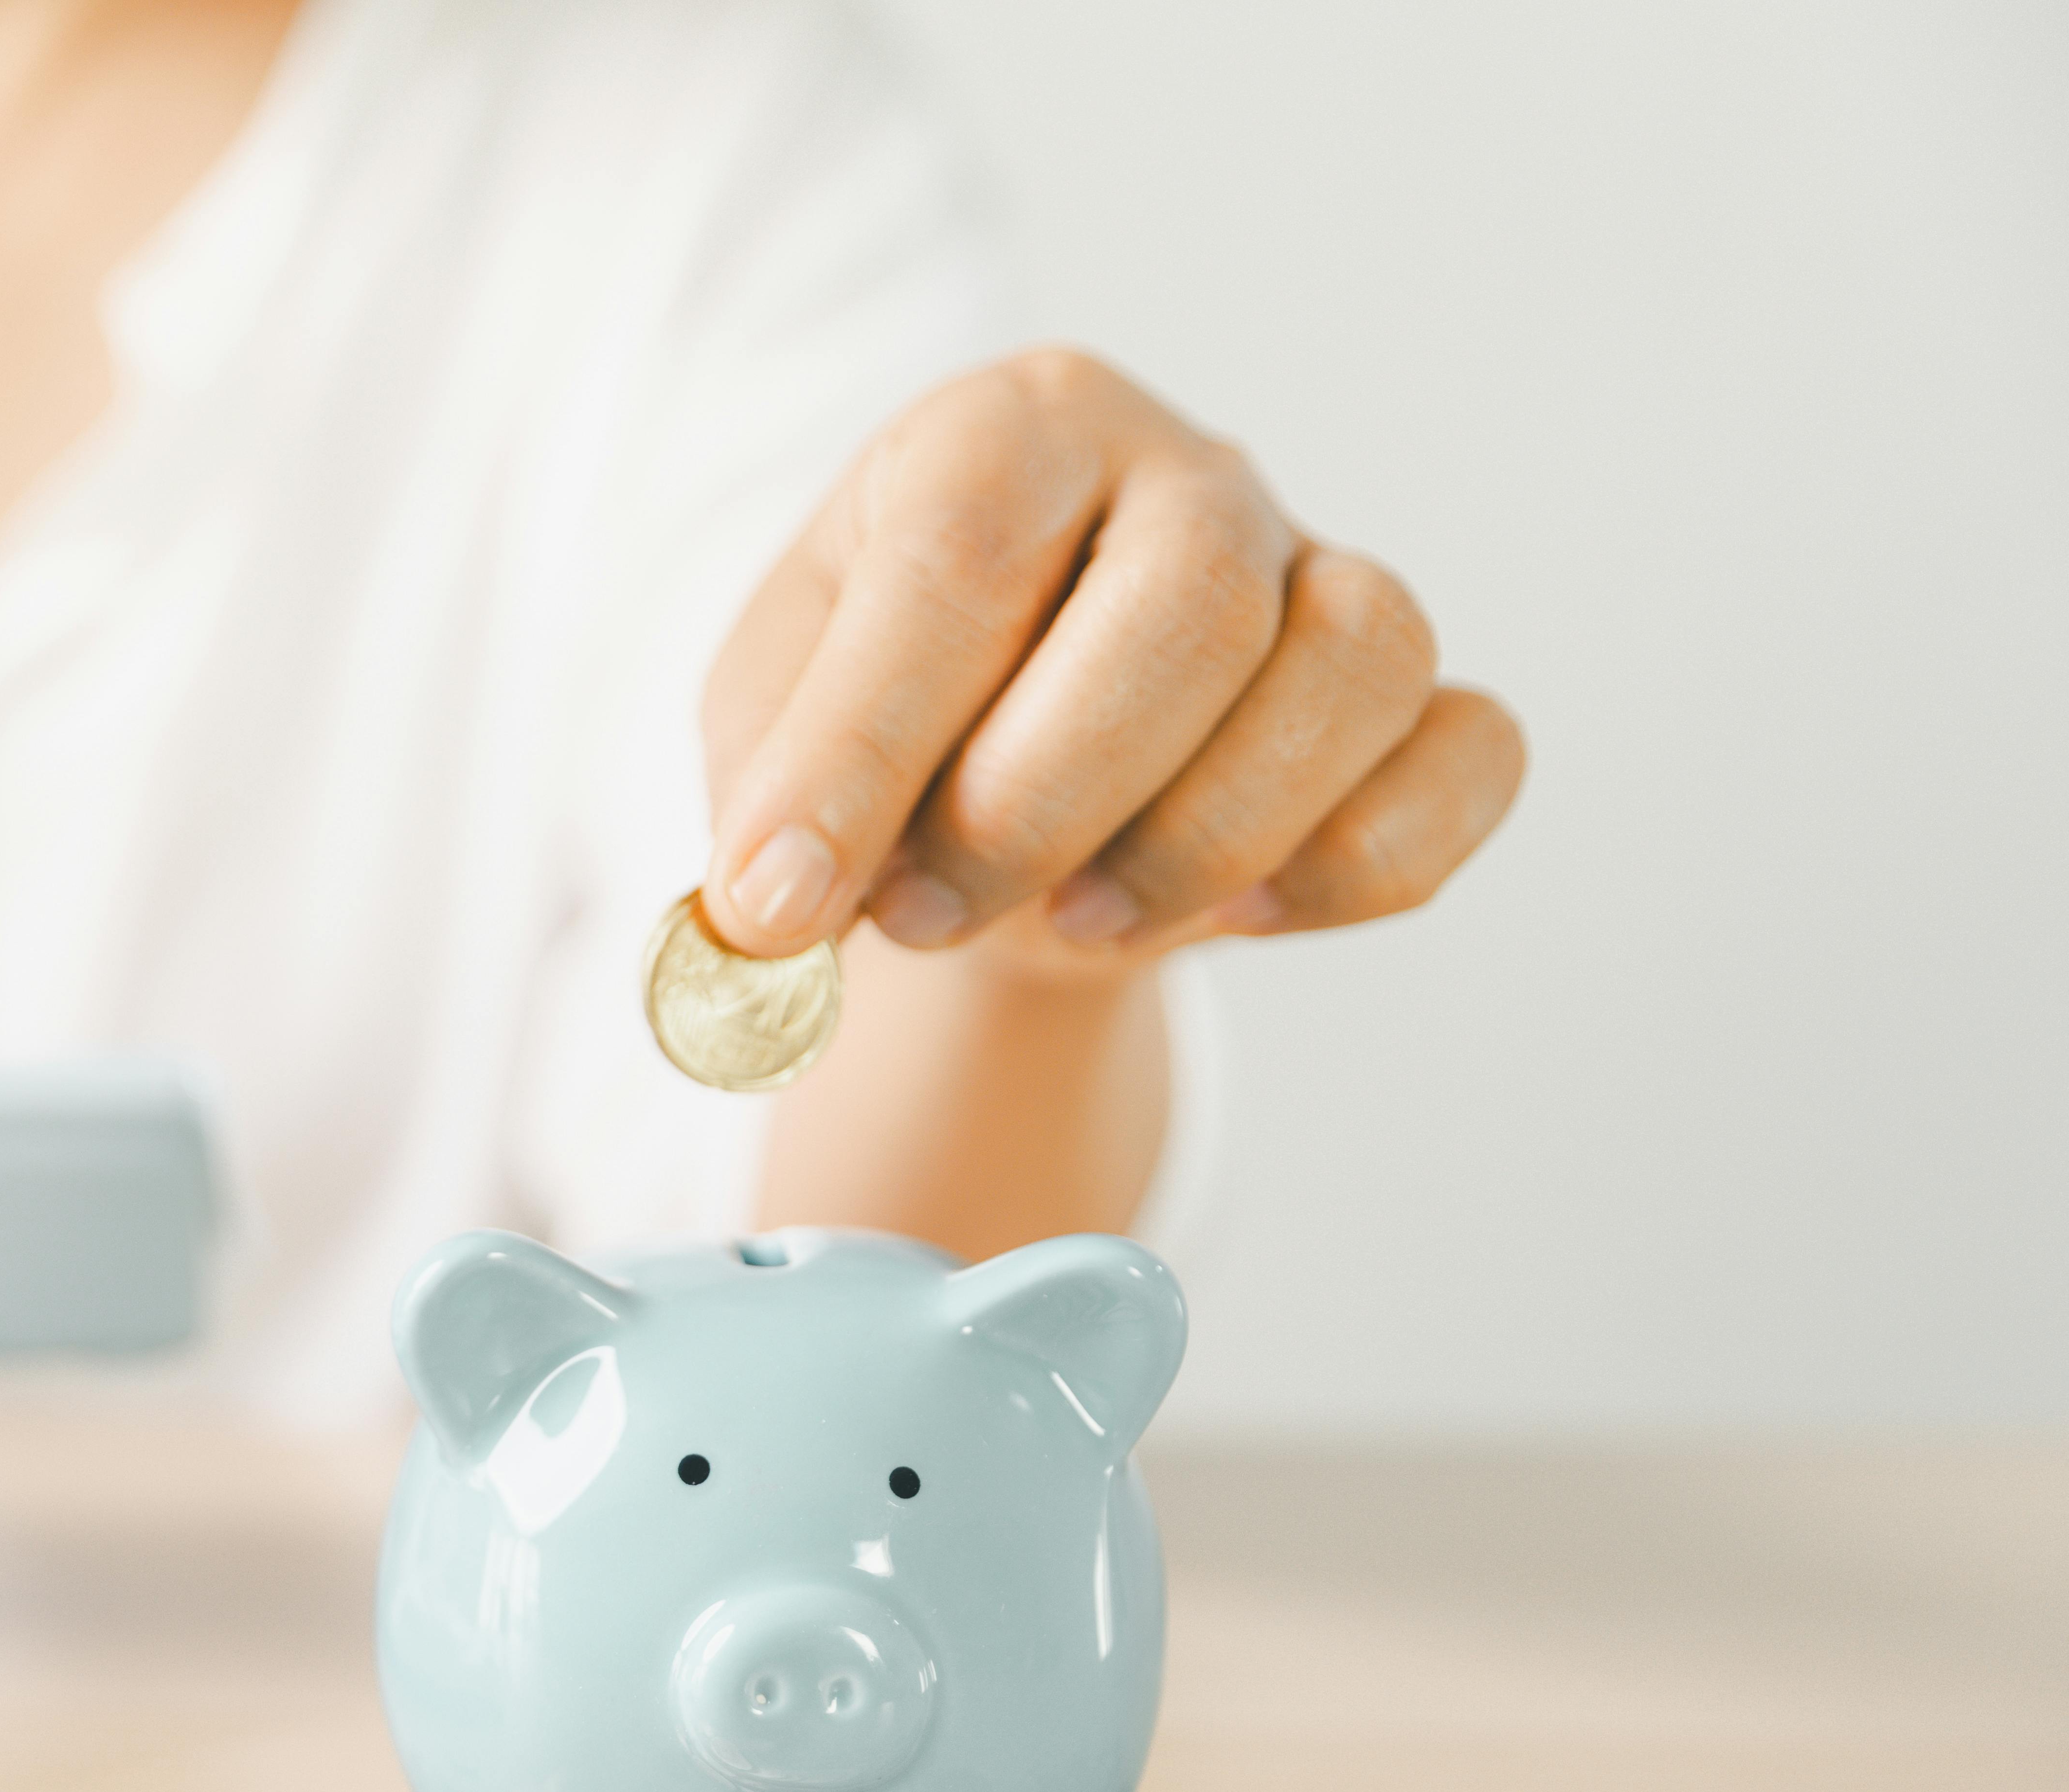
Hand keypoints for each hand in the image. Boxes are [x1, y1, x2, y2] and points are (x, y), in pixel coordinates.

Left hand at [699, 349, 1523, 968]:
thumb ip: (770, 795)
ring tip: (1073, 919)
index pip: (958, 554)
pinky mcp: (1421, 695)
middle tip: (924, 913)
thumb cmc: (883, 731)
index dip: (862, 747)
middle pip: (1184, 606)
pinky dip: (1356, 863)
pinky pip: (1465, 758)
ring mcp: (1321, 570)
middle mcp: (1185, 471)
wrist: (999, 790)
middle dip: (1039, 802)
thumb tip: (766, 910)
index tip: (776, 902)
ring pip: (1350, 668)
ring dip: (1204, 839)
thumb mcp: (772, 729)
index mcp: (1006, 432)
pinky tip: (1241, 913)